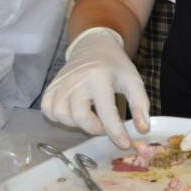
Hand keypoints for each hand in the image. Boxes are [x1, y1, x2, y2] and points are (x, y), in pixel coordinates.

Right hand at [41, 27, 148, 148]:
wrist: (94, 46)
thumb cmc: (115, 66)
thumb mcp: (133, 81)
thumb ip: (140, 105)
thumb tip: (142, 130)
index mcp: (100, 77)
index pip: (107, 112)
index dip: (116, 132)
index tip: (125, 144)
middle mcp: (77, 80)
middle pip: (80, 117)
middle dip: (95, 129)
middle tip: (106, 126)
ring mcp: (61, 83)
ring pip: (62, 116)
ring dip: (77, 124)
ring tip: (91, 116)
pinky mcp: (51, 86)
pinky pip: (48, 110)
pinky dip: (59, 117)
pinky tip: (74, 112)